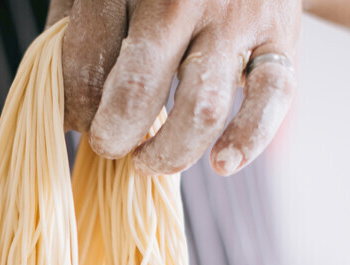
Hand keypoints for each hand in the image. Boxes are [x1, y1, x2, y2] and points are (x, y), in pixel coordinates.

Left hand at [47, 0, 299, 175]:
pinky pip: (272, 98)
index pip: (87, 61)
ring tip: (147, 161)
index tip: (76, 120)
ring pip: (201, 106)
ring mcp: (237, 16)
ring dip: (169, 151)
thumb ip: (78, 34)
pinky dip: (248, 139)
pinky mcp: (281, 36)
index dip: (73, 107)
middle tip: (108, 145)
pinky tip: (222, 163)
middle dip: (114, 134)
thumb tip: (68, 110)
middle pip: (139, 88)